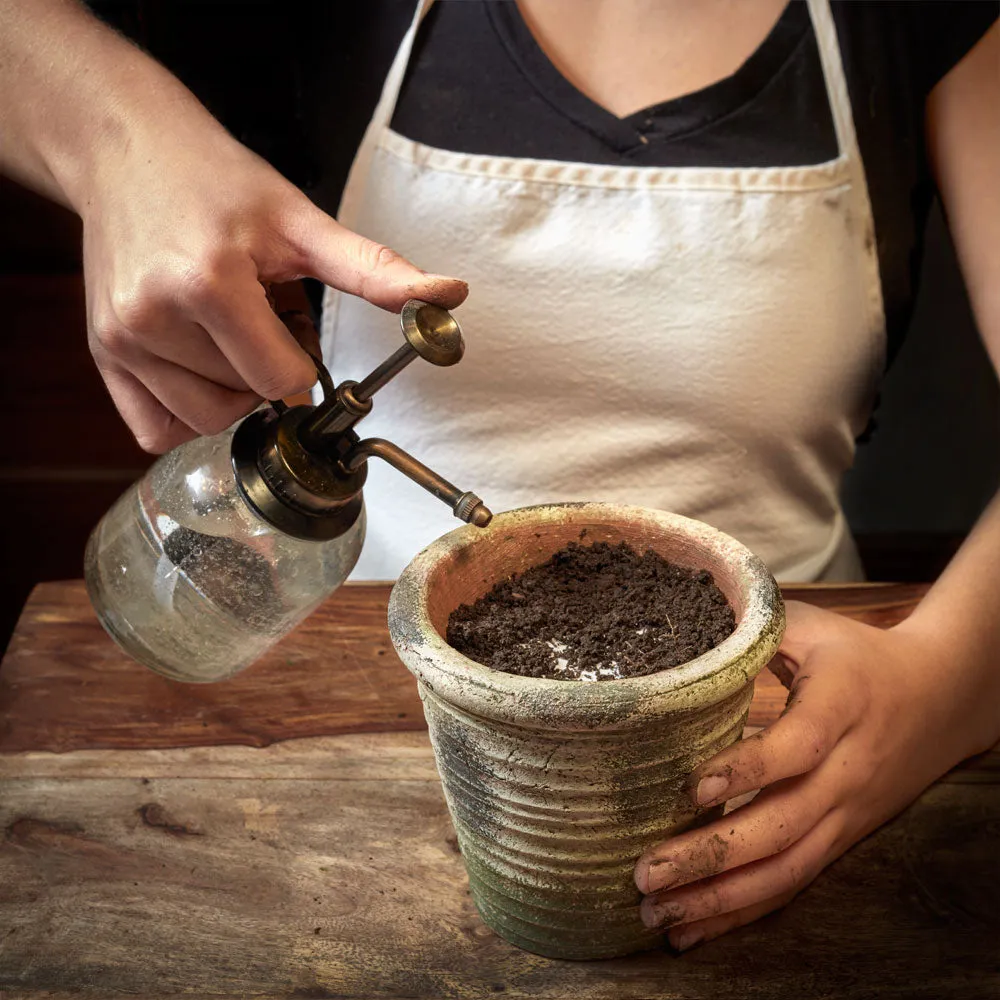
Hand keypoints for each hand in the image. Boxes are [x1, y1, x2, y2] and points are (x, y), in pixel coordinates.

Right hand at [78, 113, 465, 452]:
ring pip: (204, 420)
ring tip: (224, 334)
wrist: (128, 153)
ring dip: (229, 393)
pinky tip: (196, 368)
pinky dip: (185, 414)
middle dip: (265, 372)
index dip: (301, 362)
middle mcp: (155, 316)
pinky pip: (155, 429)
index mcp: (209, 283)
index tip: (291, 327)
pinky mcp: (101, 352)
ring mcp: (121, 338)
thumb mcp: (302, 222)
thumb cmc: (218, 182)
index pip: (282, 381)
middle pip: (244, 402)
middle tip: (255, 321)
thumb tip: (450, 295)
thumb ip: (375, 271)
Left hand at [632, 600, 979, 951]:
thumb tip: (683, 612)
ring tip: (657, 914)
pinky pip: (793, 882)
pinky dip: (743, 911)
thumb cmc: (859, 654)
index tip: (692, 785)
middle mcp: (846, 771)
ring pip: (787, 870)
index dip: (748, 769)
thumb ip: (753, 623)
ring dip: (720, 899)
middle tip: (646, 871)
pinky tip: (694, 926)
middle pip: (783, 826)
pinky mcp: (841, 839)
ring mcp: (846, 814)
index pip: (797, 747)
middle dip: (712, 855)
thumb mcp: (812, 624)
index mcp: (840, 707)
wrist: (941, 698)